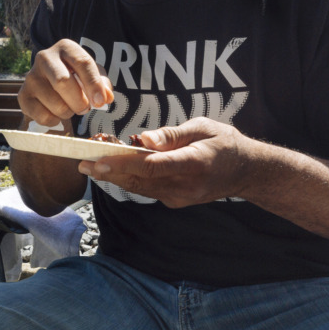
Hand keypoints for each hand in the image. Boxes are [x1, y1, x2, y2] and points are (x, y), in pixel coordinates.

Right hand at [18, 39, 112, 126]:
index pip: (82, 63)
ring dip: (69, 112)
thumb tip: (106, 97)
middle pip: (62, 82)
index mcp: (65, 47)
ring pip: (55, 104)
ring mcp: (31, 77)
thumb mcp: (93, 74)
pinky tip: (56, 113)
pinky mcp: (23, 95)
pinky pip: (43, 116)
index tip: (100, 102)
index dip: (93, 84)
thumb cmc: (77, 75)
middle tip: (85, 108)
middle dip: (79, 101)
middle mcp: (44, 57)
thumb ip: (102, 84)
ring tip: (70, 107)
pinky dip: (55, 121)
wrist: (51, 79)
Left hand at [82, 117, 253, 207]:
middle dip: (108, 171)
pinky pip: (146, 190)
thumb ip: (171, 135)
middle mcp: (185, 185)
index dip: (123, 164)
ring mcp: (180, 197)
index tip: (99, 161)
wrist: (247, 172)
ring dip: (114, 176)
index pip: (152, 166)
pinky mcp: (175, 201)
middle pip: (139, 180)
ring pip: (139, 187)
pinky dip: (128, 179)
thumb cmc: (225, 142)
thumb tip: (141, 140)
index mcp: (194, 163)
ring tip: (89, 163)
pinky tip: (111, 169)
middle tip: (81, 161)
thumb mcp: (203, 127)